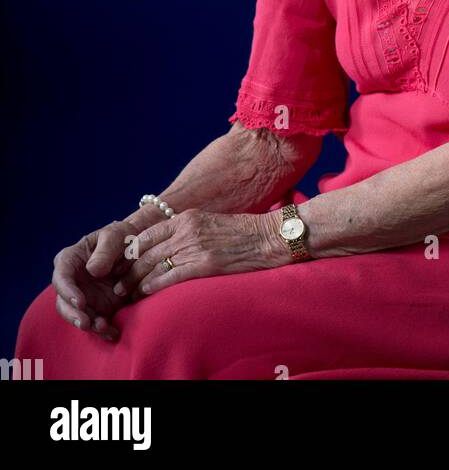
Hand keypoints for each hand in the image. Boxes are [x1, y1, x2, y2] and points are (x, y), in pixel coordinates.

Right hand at [51, 210, 155, 340]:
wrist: (138, 248)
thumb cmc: (122, 236)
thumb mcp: (116, 234)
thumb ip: (105, 250)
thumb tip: (93, 270)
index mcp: (71, 259)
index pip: (61, 276)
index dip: (67, 291)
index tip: (80, 302)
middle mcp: (73, 281)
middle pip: (64, 301)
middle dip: (73, 314)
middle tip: (86, 323)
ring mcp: (85, 296)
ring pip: (78, 315)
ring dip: (88, 324)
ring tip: (103, 327)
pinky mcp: (98, 308)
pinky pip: (96, 323)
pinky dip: (103, 330)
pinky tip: (112, 333)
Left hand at [119, 208, 278, 300]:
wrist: (267, 238)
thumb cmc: (241, 232)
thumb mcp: (209, 222)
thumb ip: (188, 230)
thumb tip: (168, 245)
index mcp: (187, 218)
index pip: (148, 234)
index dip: (131, 251)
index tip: (121, 264)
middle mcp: (186, 230)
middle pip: (146, 252)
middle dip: (128, 270)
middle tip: (117, 284)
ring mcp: (194, 246)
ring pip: (153, 265)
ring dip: (136, 282)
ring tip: (125, 294)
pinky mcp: (204, 264)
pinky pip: (170, 276)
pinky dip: (153, 286)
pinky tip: (145, 294)